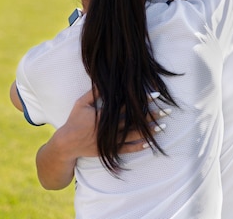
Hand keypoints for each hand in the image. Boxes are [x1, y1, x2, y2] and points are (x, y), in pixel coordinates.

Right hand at [53, 90, 169, 157]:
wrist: (66, 144)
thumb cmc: (74, 121)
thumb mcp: (81, 104)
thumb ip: (93, 93)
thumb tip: (105, 81)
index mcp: (103, 114)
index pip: (126, 105)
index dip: (141, 100)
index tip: (155, 95)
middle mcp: (109, 128)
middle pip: (134, 120)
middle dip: (150, 115)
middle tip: (166, 111)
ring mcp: (110, 140)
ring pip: (133, 135)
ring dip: (148, 130)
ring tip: (163, 126)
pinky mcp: (109, 150)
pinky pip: (126, 149)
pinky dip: (138, 146)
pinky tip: (149, 143)